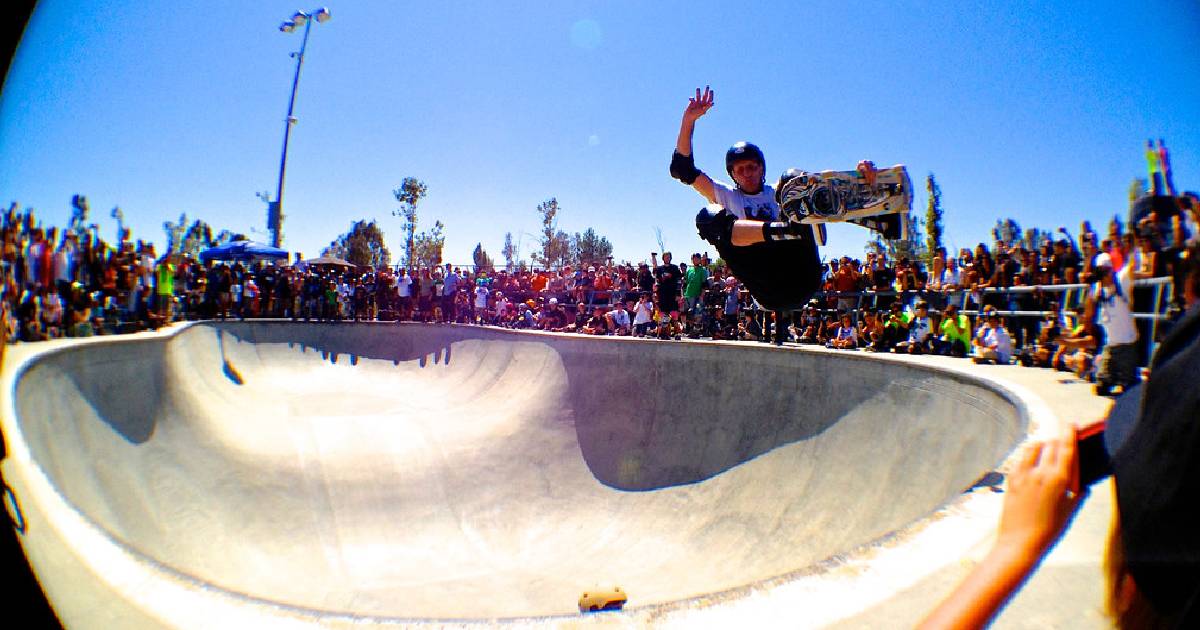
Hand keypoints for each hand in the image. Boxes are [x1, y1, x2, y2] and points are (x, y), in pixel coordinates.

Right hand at [683, 86, 714, 122]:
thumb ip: (708, 106)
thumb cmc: (697, 114)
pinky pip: (692, 98)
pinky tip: (691, 99)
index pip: (709, 99)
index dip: (711, 95)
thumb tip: (713, 103)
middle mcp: (702, 103)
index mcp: (705, 105)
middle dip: (706, 91)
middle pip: (705, 96)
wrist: (689, 116)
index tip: (711, 90)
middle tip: (707, 86)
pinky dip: (691, 98)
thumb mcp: (703, 110)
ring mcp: (697, 102)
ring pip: (698, 96)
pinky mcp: (692, 102)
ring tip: (698, 88)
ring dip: (698, 92)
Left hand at [996, 425, 1083, 556]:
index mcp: (1059, 480)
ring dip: (1043, 445)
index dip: (1070, 433)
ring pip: (1034, 447)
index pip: (1066, 448)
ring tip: (1048, 450)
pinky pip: (1022, 459)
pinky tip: (1034, 462)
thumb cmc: (1050, 530)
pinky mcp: (1011, 479)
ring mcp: (1023, 474)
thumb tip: (1083, 483)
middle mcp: (1040, 473)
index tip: (1072, 424)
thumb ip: (1078, 493)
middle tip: (1064, 440)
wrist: (1020, 542)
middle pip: (1051, 445)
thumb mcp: (1071, 510)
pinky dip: (1030, 456)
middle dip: (1058, 439)